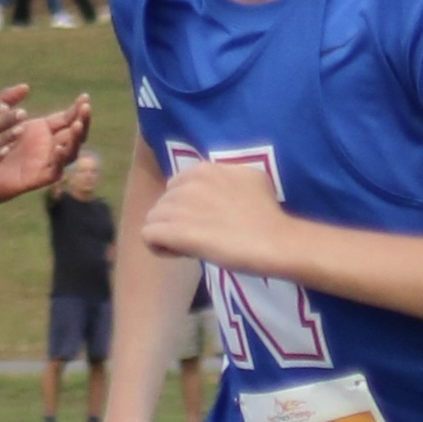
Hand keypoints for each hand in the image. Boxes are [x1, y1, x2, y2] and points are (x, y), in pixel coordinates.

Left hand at [0, 90, 89, 203]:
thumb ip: (7, 100)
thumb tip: (25, 86)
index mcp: (42, 130)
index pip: (68, 118)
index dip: (77, 109)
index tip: (85, 97)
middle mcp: (48, 146)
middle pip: (75, 134)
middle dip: (83, 121)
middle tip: (85, 108)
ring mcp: (45, 162)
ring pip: (70, 152)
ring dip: (76, 139)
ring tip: (77, 125)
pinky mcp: (37, 178)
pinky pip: (55, 171)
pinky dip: (59, 160)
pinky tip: (58, 148)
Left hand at [141, 161, 289, 274]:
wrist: (274, 240)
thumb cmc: (269, 214)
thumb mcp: (253, 178)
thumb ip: (229, 176)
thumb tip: (222, 185)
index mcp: (205, 169)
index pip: (176, 185)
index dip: (186, 205)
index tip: (203, 220)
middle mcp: (188, 183)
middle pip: (163, 202)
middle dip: (176, 220)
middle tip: (198, 236)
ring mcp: (179, 206)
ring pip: (153, 219)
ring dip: (167, 234)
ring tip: (189, 247)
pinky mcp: (175, 231)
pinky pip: (148, 235)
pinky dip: (160, 247)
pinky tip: (179, 253)